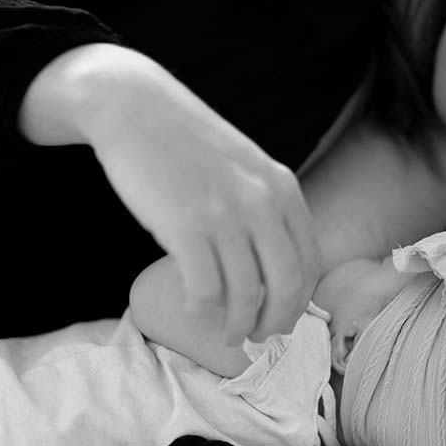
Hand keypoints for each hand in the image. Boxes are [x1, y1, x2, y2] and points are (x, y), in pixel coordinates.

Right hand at [22, 45, 319, 344]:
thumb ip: (265, 208)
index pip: (310, 263)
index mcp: (282, 189)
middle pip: (286, 286)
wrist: (135, 108)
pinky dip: (202, 309)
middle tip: (259, 337)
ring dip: (237, 325)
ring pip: (245, 295)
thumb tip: (273, 268)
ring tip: (227, 334)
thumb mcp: (244, 168)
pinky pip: (205, 289)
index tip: (283, 318)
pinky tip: (193, 307)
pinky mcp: (185, 226)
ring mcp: (224, 214)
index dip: (299, 302)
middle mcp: (262, 203)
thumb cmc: (187, 145)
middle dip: (275, 323)